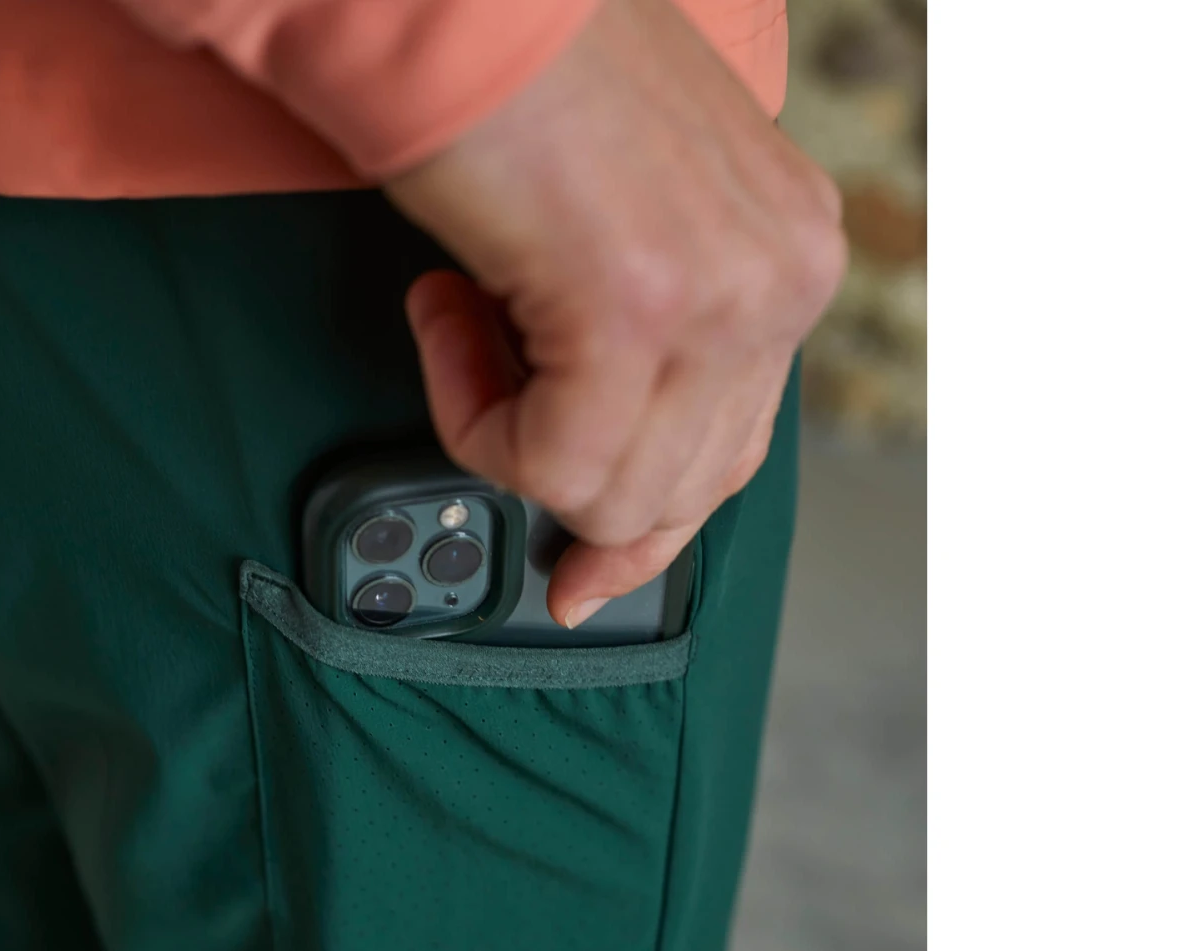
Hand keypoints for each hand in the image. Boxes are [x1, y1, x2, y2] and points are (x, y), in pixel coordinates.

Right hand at [385, 0, 845, 627]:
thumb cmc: (524, 84)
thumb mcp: (634, 221)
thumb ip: (649, 337)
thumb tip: (598, 464)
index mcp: (791, 256)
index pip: (734, 458)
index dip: (646, 535)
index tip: (584, 580)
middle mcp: (779, 280)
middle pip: (670, 493)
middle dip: (554, 469)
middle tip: (475, 377)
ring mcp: (720, 296)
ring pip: (604, 490)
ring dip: (500, 427)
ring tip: (460, 315)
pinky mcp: (636, 308)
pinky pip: (543, 457)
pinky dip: (468, 410)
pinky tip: (443, 308)